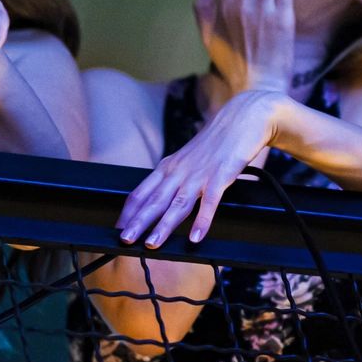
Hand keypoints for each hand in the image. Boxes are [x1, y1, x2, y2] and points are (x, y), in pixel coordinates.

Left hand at [118, 90, 286, 246]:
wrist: (242, 118)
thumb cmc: (215, 142)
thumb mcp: (187, 159)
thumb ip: (174, 178)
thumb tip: (159, 201)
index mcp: (168, 167)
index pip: (141, 192)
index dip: (128, 212)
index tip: (118, 229)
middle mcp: (179, 171)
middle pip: (154, 199)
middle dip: (138, 221)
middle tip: (125, 239)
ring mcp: (199, 174)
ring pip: (177, 203)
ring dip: (163, 225)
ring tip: (153, 243)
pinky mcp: (221, 176)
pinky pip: (209, 202)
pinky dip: (202, 221)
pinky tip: (196, 236)